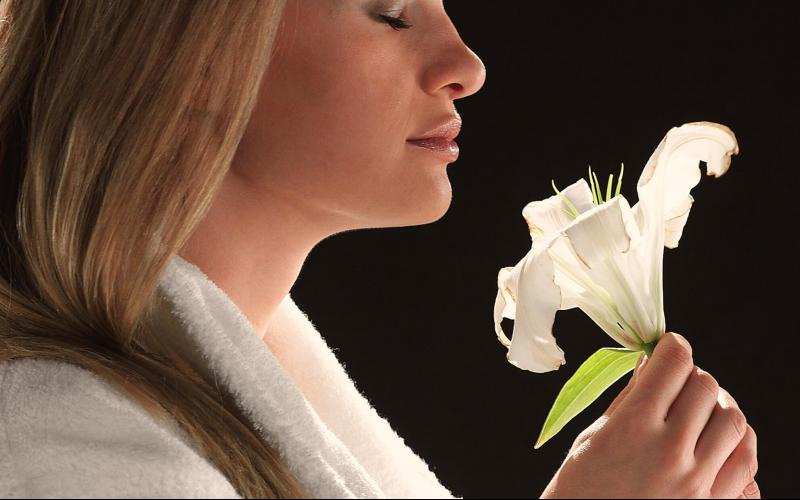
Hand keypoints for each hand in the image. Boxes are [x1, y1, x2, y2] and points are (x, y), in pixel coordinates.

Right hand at [540, 332, 758, 498]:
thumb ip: (628, 399)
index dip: (673, 347)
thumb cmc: (580, 488)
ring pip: (732, 419)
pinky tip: (719, 435)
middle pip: (704, 385)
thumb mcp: (592, 437)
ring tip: (698, 408)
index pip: (673, 363)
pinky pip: (745, 460)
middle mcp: (669, 450)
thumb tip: (651, 364)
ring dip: (716, 405)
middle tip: (675, 381)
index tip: (668, 347)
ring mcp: (695, 480)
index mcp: (633, 426)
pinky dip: (737, 439)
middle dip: (690, 375)